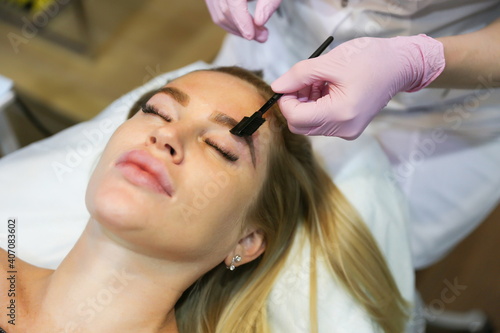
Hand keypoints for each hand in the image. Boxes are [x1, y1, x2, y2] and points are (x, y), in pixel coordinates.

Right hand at [204, 0, 281, 42]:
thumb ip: (268, 4)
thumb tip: (259, 23)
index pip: (233, 3)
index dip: (243, 22)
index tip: (253, 36)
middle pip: (225, 11)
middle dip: (243, 28)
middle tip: (263, 36)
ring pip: (219, 15)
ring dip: (238, 29)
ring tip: (257, 32)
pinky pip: (216, 13)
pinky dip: (231, 23)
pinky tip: (245, 27)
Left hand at [271, 35, 444, 138]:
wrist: (400, 65)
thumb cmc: (371, 59)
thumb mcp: (330, 62)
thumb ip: (299, 75)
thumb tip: (277, 87)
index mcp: (340, 113)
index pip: (296, 118)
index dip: (285, 101)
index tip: (288, 84)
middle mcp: (343, 129)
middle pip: (301, 125)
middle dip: (295, 103)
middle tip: (302, 81)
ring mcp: (347, 131)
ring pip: (310, 125)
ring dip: (306, 104)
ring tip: (319, 82)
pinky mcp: (349, 128)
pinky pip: (322, 122)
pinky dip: (317, 106)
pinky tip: (326, 89)